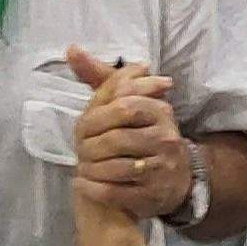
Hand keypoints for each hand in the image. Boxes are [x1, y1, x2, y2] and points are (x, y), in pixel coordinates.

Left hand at [66, 46, 193, 219]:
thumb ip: (102, 77)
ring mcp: (161, 169)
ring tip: (80, 167)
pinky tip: (81, 184)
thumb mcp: (129, 102)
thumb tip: (71, 50)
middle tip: (77, 149)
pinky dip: (93, 189)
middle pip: (117, 138)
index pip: (124, 106)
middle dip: (90, 145)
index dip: (96, 117)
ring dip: (90, 168)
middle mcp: (165, 138)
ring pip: (116, 167)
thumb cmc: (144, 133)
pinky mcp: (152, 195)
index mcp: (160, 111)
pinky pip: (116, 192)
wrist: (174, 178)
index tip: (83, 127)